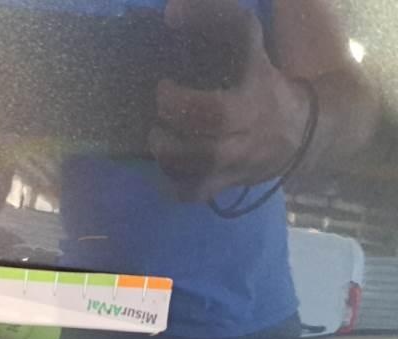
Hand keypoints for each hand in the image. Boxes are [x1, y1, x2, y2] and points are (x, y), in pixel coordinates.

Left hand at [150, 0, 309, 201]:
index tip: (163, 85)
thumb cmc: (266, 81)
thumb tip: (171, 13)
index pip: (216, 110)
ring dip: (166, 155)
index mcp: (254, 100)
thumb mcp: (251, 46)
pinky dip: (171, 183)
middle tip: (160, 113)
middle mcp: (247, 138)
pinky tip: (167, 165)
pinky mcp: (226, 185)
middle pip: (204, 143)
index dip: (181, 99)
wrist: (305, 131)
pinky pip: (192, 194)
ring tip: (160, 137)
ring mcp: (236, 166)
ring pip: (195, 172)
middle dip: (170, 128)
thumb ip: (218, 21)